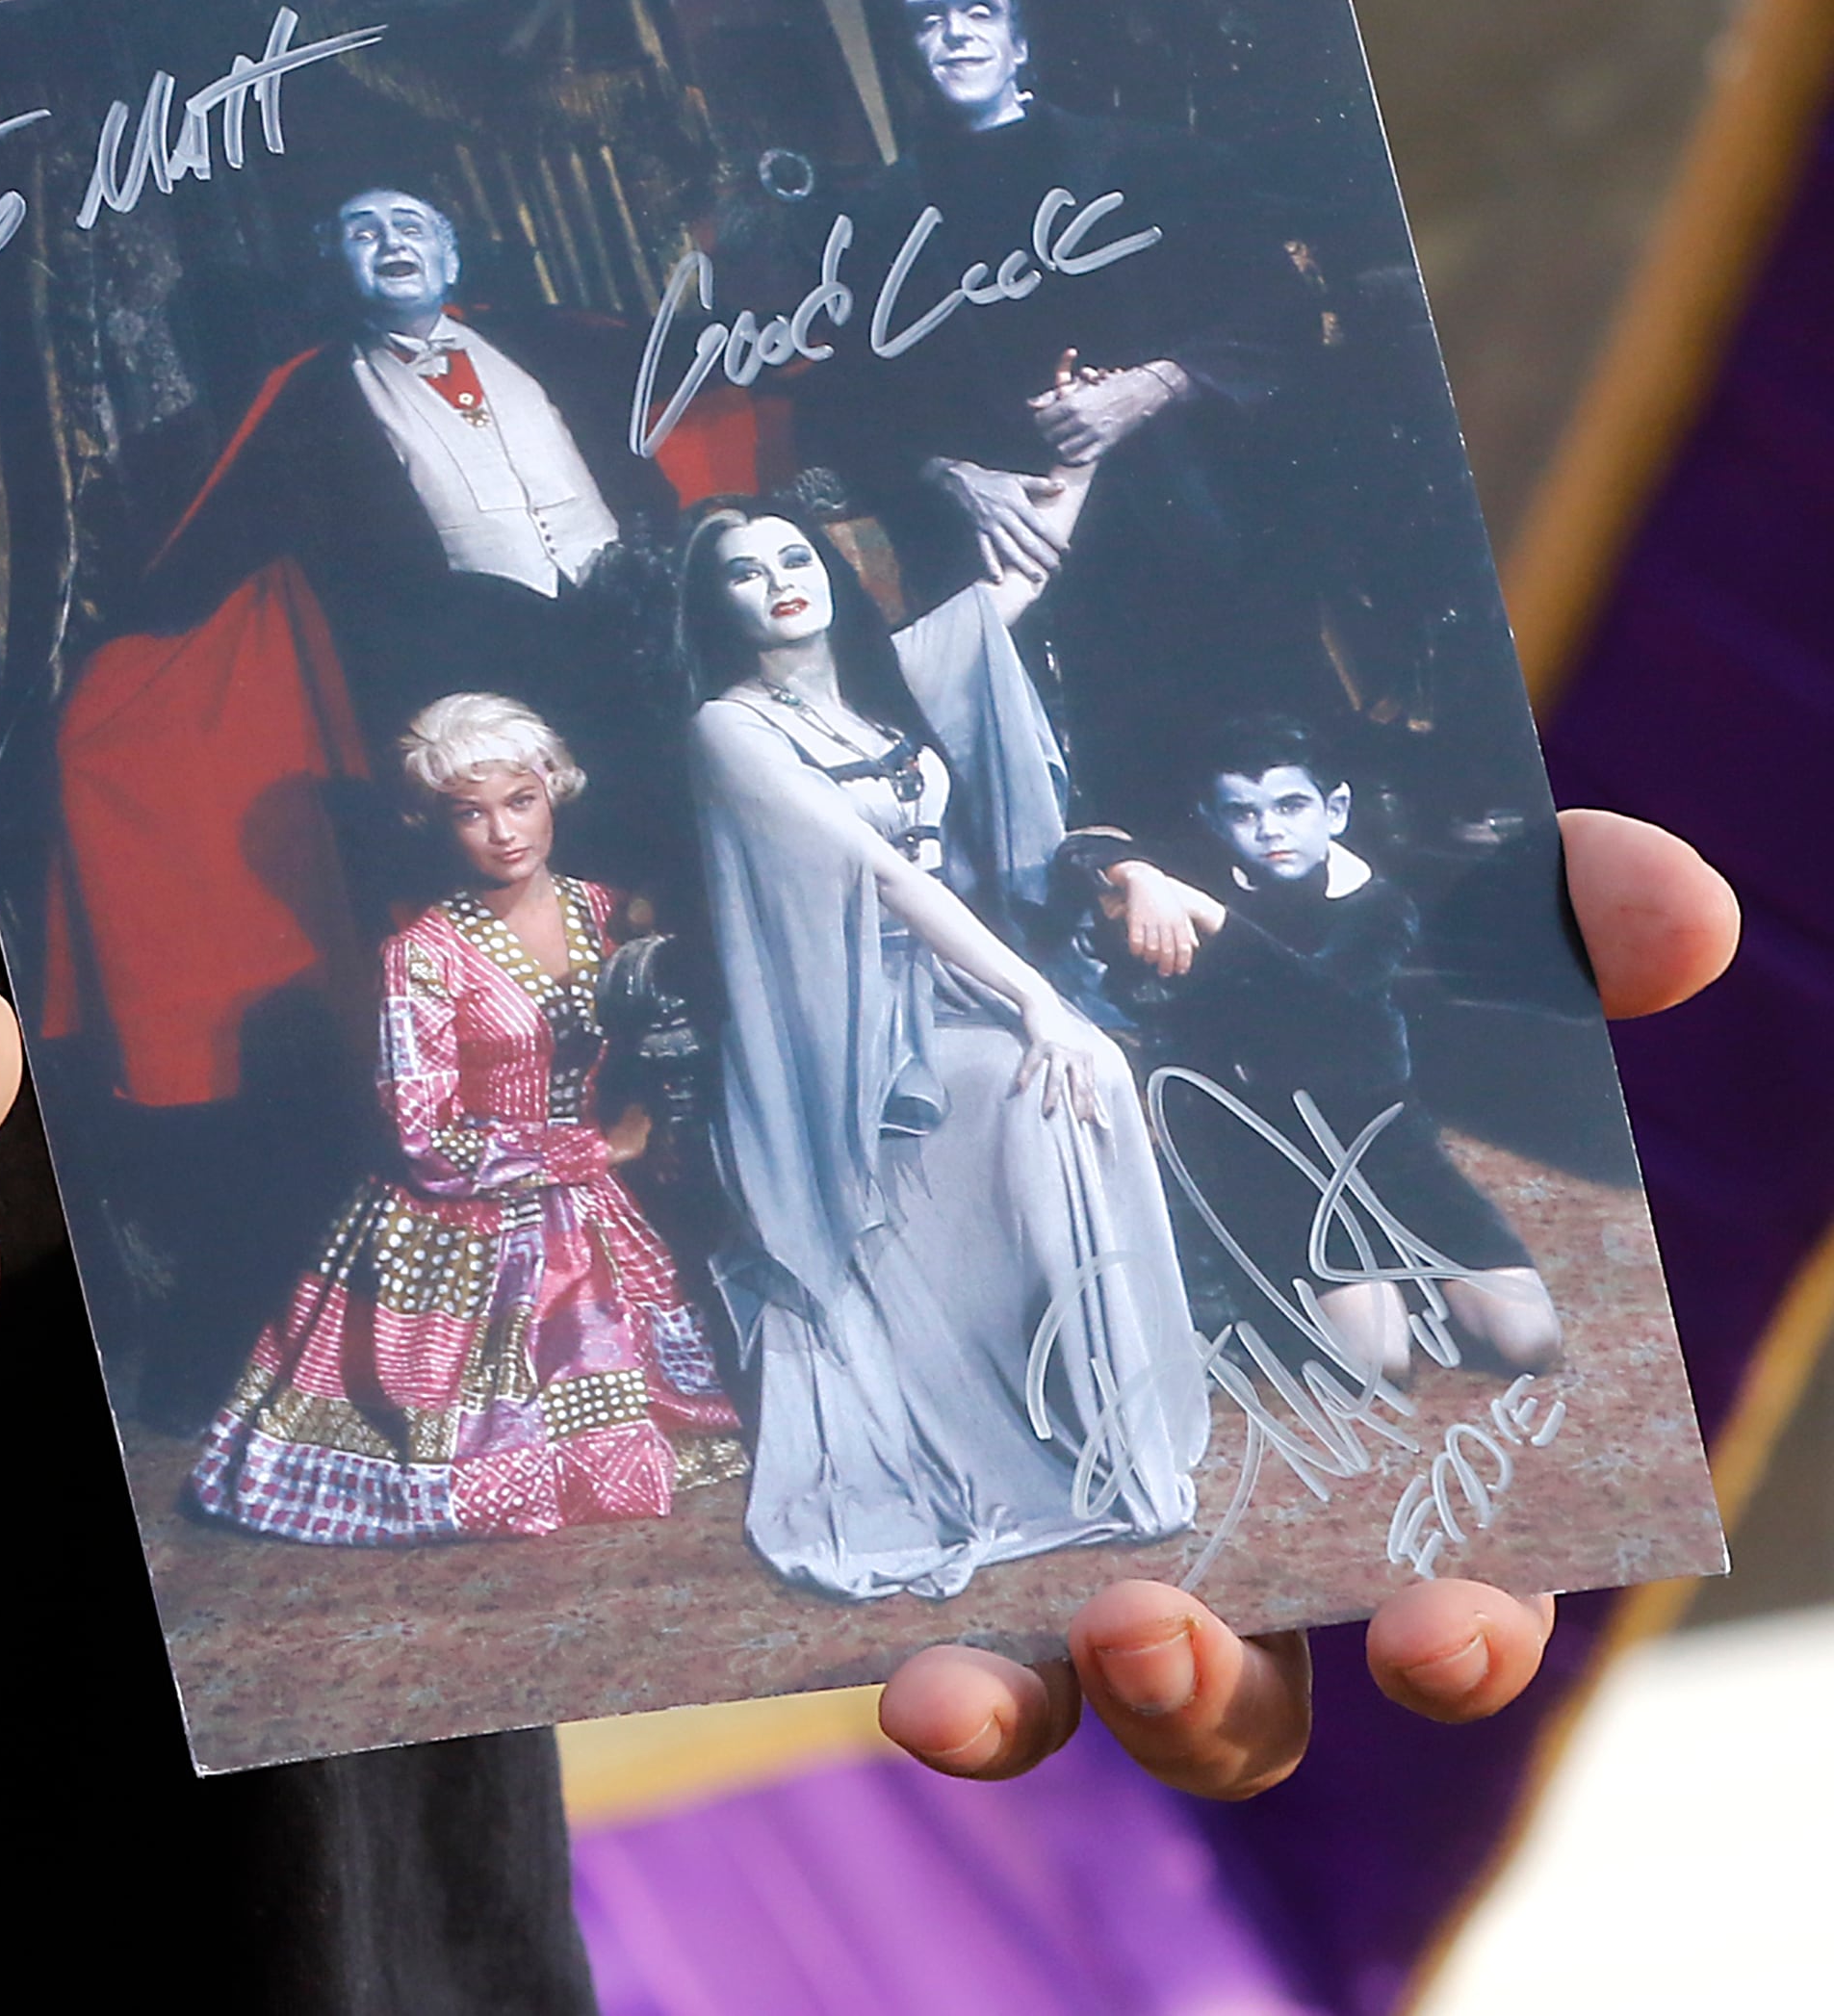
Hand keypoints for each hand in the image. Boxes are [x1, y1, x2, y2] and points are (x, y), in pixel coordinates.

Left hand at [880, 807, 1736, 1795]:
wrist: (981, 894)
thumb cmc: (1219, 947)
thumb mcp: (1366, 912)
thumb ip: (1541, 914)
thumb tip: (1681, 918)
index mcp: (1355, 1394)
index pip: (1449, 1572)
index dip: (1468, 1621)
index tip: (1448, 1621)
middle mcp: (1209, 1478)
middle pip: (1260, 1678)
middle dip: (1230, 1692)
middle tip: (1172, 1624)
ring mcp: (1051, 1484)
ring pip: (1094, 1679)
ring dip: (1089, 1698)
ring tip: (1057, 1650)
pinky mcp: (910, 1457)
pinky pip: (925, 1620)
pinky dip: (944, 1678)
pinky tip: (919, 1673)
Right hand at [928, 456, 1072, 583]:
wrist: (962, 481)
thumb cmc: (993, 481)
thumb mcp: (1018, 479)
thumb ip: (1041, 484)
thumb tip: (1062, 486)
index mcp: (1018, 505)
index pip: (1040, 526)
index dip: (1054, 539)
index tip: (1066, 551)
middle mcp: (1006, 518)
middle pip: (1028, 541)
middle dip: (1043, 557)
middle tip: (1056, 570)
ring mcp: (991, 526)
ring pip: (1010, 549)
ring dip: (1023, 565)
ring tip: (1037, 578)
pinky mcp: (978, 532)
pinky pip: (985, 550)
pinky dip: (991, 565)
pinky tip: (998, 579)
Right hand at [1013, 999, 1109, 1128]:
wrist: (1044, 1003)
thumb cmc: (1058, 1028)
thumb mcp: (1073, 1046)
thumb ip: (1078, 1064)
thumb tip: (1080, 1086)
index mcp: (1085, 1056)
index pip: (1090, 1085)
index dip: (1089, 1103)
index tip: (1088, 1120)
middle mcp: (1075, 1053)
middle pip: (1079, 1084)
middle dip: (1078, 1104)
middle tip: (1076, 1122)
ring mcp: (1058, 1048)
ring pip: (1057, 1077)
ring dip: (1053, 1096)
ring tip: (1048, 1111)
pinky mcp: (1042, 1042)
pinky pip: (1033, 1062)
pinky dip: (1026, 1075)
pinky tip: (1021, 1087)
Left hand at [1029, 356, 1185, 464]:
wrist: (1145, 391)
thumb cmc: (1111, 385)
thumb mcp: (1081, 386)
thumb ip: (1053, 396)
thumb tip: (1030, 404)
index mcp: (1072, 403)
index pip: (1041, 420)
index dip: (1040, 422)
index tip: (1045, 422)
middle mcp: (1081, 419)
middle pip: (1048, 437)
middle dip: (1048, 436)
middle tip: (1052, 433)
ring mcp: (1094, 433)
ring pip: (1062, 451)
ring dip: (1059, 447)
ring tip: (1061, 443)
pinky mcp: (1106, 444)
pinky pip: (1081, 459)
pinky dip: (1073, 458)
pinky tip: (1074, 452)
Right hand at [1106, 859, 1221, 974]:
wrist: (1145, 878)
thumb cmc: (1163, 897)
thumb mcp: (1178, 911)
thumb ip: (1186, 929)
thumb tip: (1195, 946)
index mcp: (1178, 921)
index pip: (1183, 947)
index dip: (1182, 961)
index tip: (1180, 971)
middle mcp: (1165, 922)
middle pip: (1168, 950)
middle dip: (1167, 965)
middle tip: (1164, 973)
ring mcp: (1150, 921)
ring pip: (1152, 947)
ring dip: (1151, 958)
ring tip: (1150, 961)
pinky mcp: (1135, 918)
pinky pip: (1136, 939)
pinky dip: (1136, 949)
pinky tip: (1136, 952)